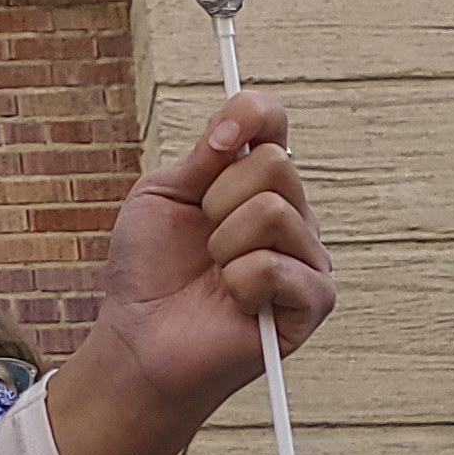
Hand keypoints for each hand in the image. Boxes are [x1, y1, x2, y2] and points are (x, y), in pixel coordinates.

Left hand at [42, 91, 335, 454]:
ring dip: (223, 244)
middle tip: (202, 236)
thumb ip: (202, 158)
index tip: (215, 142)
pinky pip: (276, 267)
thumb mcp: (162, 197)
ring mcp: (307, 256)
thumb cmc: (149, 269)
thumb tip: (236, 125)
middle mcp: (290, 212)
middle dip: (217, 198)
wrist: (140, 336)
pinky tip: (233, 300)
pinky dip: (239, 282)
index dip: (248, 117)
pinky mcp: (313, 302)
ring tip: (215, 271)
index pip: (274, 120)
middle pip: (276, 163)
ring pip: (274, 211)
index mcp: (253, 180)